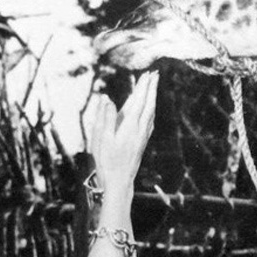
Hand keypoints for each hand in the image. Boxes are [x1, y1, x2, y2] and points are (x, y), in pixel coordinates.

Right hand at [86, 72, 157, 194]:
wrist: (120, 182)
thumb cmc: (108, 161)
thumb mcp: (102, 139)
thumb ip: (105, 117)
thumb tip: (107, 99)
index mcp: (130, 126)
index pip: (138, 101)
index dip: (143, 87)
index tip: (147, 74)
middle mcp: (140, 130)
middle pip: (148, 105)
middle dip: (151, 89)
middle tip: (154, 74)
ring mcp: (142, 137)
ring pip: (150, 113)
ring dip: (152, 98)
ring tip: (153, 87)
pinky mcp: (142, 143)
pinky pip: (149, 122)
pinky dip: (151, 111)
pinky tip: (151, 111)